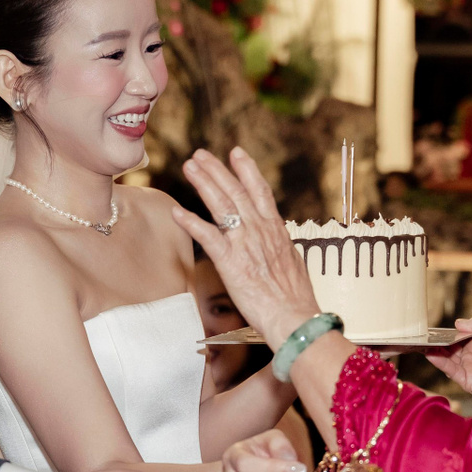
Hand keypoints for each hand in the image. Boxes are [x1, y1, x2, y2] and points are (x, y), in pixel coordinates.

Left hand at [170, 149, 321, 348]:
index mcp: (276, 230)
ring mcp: (245, 244)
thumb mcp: (292, 264)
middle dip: (217, 170)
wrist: (294, 317)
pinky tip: (176, 212)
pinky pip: (207, 236)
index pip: (260, 191)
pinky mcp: (231, 262)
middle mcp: (260, 231)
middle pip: (236, 192)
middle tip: (200, 154)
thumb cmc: (295, 299)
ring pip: (221, 205)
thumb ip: (280, 248)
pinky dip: (191, 222)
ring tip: (189, 167)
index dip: (247, 170)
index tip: (236, 153)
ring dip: (204, 184)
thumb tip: (278, 241)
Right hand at [427, 315, 471, 396]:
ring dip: (435, 352)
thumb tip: (457, 323)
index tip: (435, 330)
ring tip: (423, 344)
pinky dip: (439, 363)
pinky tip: (431, 354)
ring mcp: (470, 368)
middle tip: (425, 337)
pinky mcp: (467, 380)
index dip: (448, 334)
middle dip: (439, 343)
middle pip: (451, 349)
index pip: (459, 337)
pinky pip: (450, 371)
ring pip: (447, 359)